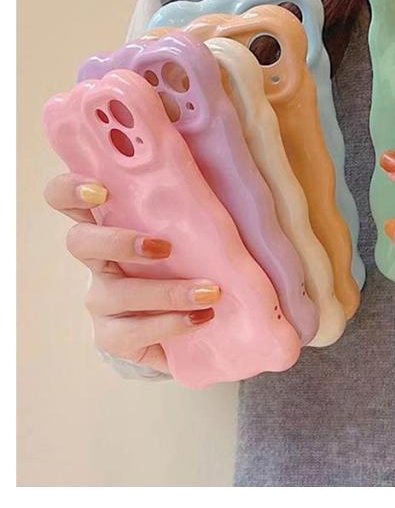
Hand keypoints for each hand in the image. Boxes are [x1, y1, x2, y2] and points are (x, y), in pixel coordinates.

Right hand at [44, 173, 221, 373]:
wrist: (186, 322)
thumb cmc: (187, 259)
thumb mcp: (185, 229)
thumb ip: (184, 205)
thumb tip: (216, 172)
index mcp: (107, 221)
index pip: (66, 197)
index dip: (71, 190)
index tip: (102, 190)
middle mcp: (96, 259)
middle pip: (79, 242)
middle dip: (118, 242)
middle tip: (163, 247)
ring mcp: (100, 299)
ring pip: (117, 293)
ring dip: (167, 292)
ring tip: (208, 292)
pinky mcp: (111, 336)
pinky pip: (133, 332)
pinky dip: (172, 323)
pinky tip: (201, 317)